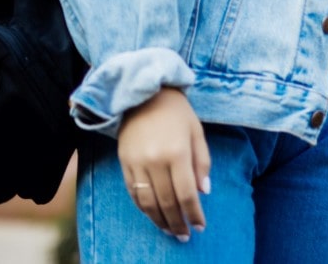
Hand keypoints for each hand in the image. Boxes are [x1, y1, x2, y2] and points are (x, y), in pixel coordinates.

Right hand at [117, 87, 210, 240]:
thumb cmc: (176, 110)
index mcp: (177, 151)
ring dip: (159, 221)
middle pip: (167, 202)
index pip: (186, 194)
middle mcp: (156, 160)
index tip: (200, 226)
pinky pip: (133, 193)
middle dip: (177, 222)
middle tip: (184, 235)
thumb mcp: (196, 131)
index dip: (194, 214)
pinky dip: (143, 208)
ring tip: (169, 230)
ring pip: (148, 202)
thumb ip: (202, 162)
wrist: (143, 91)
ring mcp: (137, 162)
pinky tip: (152, 214)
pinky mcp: (124, 162)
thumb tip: (203, 192)